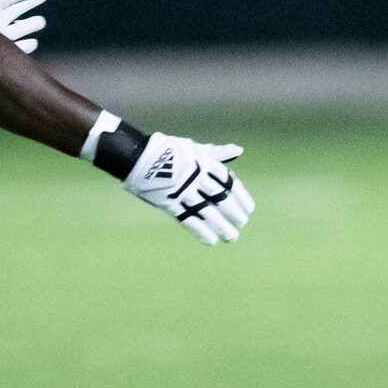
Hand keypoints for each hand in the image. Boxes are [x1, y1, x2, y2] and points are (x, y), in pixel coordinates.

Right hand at [122, 132, 253, 244]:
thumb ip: (217, 152)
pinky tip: (211, 240)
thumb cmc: (169, 150)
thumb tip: (239, 149)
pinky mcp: (168, 202)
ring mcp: (182, 190)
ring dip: (221, 226)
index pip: (228, 180)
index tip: (249, 209)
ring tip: (232, 237)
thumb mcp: (194, 147)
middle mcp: (195, 177)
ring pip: (206, 211)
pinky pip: (187, 218)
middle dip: (233, 212)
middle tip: (242, 223)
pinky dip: (199, 230)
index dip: (240, 195)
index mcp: (203, 161)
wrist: (138, 156)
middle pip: (220, 197)